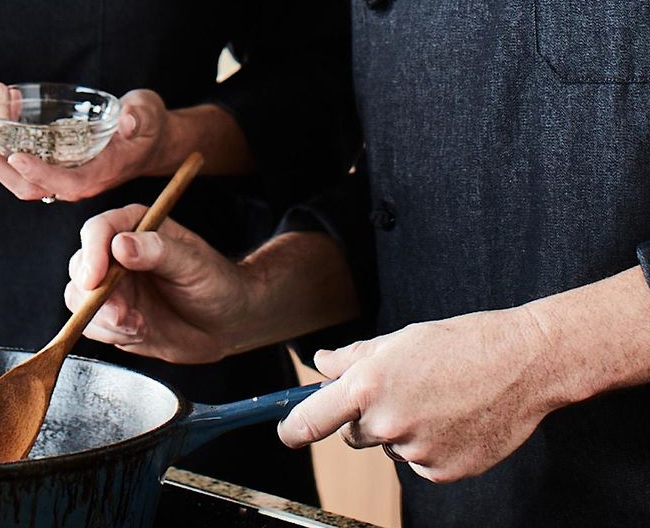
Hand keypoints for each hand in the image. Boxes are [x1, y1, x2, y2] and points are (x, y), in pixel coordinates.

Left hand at [0, 88, 171, 201]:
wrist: (151, 139)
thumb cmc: (151, 127)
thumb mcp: (150, 117)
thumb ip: (140, 118)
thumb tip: (129, 119)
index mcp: (98, 175)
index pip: (64, 184)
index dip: (38, 173)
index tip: (15, 155)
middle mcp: (74, 180)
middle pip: (27, 185)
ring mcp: (60, 172)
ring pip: (18, 171)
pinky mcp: (53, 160)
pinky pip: (23, 153)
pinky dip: (9, 130)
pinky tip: (8, 100)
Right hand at [63, 204, 255, 362]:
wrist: (229, 323)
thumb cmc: (218, 284)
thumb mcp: (194, 264)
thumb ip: (159, 251)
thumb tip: (121, 245)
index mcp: (137, 227)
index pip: (98, 231)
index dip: (92, 254)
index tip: (95, 280)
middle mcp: (117, 254)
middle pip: (81, 267)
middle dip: (96, 296)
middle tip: (123, 316)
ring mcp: (112, 286)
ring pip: (79, 298)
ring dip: (104, 319)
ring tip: (139, 326)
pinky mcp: (111, 315)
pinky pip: (90, 324)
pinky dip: (109, 334)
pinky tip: (139, 332)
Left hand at [278, 307, 556, 482]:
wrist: (524, 363)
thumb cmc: (459, 344)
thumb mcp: (398, 341)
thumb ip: (352, 359)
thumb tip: (320, 365)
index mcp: (367, 387)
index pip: (310, 421)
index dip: (292, 430)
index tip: (287, 433)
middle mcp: (387, 424)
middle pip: (352, 435)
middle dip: (366, 418)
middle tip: (403, 391)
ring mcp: (416, 451)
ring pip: (391, 448)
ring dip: (403, 431)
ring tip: (439, 400)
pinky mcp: (443, 471)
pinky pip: (420, 463)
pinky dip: (432, 446)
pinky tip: (456, 420)